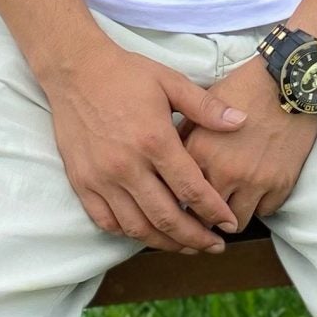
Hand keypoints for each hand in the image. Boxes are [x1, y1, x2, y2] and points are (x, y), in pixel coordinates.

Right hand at [40, 32, 248, 253]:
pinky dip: (129, 233)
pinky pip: (106, 221)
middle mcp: (127, 166)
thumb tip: (242, 122)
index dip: (214, 212)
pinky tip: (147, 233)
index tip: (229, 224)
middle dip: (195, 238)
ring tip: (186, 246)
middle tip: (214, 246)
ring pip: (137, 227)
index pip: (191, 189)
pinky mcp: (82, 183)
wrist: (74, 70)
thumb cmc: (126, 74)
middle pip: (166, 217)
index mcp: (154, 141)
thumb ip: (206, 107)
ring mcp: (101, 178)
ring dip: (165, 242)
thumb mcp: (170, 81)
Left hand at [185, 60, 316, 230]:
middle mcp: (225, 172)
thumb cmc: (243, 88)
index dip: (178, 204)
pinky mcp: (281, 184)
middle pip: (205, 218)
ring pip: (236, 222)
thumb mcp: (202, 104)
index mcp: (200, 152)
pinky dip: (260, 204)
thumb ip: (183, 135)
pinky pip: (265, 211)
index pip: (178, 197)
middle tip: (205, 213)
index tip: (182, 203)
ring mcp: (255, 181)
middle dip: (203, 218)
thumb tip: (168, 160)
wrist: (288, 81)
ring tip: (231, 206)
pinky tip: (256, 190)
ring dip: (232, 216)